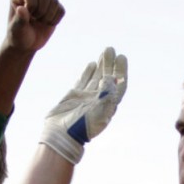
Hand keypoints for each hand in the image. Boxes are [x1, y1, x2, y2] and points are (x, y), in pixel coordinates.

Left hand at [6, 0, 65, 52]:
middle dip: (41, 10)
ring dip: (48, 16)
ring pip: (54, 1)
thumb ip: (19, 19)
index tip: (28, 15)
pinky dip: (55, 20)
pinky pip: (61, 10)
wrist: (27, 44)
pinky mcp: (55, 8)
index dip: (32, 4)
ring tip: (40, 22)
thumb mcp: (17, 29)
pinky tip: (47, 23)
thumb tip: (21, 9)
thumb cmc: (18, 35)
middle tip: (35, 19)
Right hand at [40, 47, 127, 163]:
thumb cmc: (82, 125)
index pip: (118, 84)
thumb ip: (107, 91)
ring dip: (101, 65)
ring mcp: (86, 98)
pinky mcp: (74, 96)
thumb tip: (112, 76)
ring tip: (104, 52)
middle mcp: (99, 100)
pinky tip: (92, 64)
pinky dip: (88, 72)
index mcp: (108, 105)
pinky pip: (83, 81)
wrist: (62, 134)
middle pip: (108, 78)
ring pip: (96, 78)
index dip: (121, 70)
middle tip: (111, 49)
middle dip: (110, 64)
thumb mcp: (99, 108)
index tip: (121, 57)